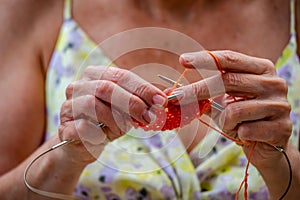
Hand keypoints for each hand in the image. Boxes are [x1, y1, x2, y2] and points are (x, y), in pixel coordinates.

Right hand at [58, 66, 166, 163]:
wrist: (83, 144)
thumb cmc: (107, 123)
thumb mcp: (126, 111)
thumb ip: (140, 103)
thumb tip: (162, 100)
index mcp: (96, 75)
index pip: (122, 76)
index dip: (143, 88)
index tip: (161, 101)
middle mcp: (79, 86)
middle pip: (107, 88)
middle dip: (132, 103)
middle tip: (149, 117)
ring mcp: (68, 105)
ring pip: (93, 104)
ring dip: (115, 119)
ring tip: (123, 129)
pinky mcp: (64, 126)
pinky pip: (83, 127)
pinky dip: (99, 133)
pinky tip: (103, 137)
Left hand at [175, 50, 291, 166]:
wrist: (266, 146)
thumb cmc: (242, 119)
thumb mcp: (222, 103)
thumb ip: (202, 96)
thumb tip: (171, 92)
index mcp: (261, 69)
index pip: (230, 59)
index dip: (205, 59)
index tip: (183, 60)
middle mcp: (273, 82)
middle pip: (228, 81)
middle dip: (196, 91)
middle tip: (174, 98)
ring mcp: (280, 105)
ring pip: (234, 110)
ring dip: (225, 122)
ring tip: (233, 126)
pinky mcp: (282, 127)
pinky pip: (245, 130)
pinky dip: (238, 134)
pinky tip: (246, 135)